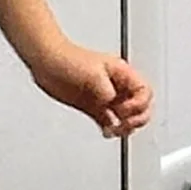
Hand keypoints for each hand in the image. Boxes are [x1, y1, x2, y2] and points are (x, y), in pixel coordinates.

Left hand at [31, 39, 154, 137]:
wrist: (46, 62)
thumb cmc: (67, 58)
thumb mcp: (93, 75)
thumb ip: (106, 92)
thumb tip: (112, 105)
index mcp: (122, 73)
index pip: (144, 91)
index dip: (138, 104)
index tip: (122, 110)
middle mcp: (116, 86)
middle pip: (141, 106)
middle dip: (137, 118)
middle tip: (124, 124)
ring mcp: (105, 97)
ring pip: (127, 116)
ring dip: (125, 126)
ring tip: (115, 130)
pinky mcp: (93, 106)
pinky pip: (110, 121)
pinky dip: (111, 129)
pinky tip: (107, 131)